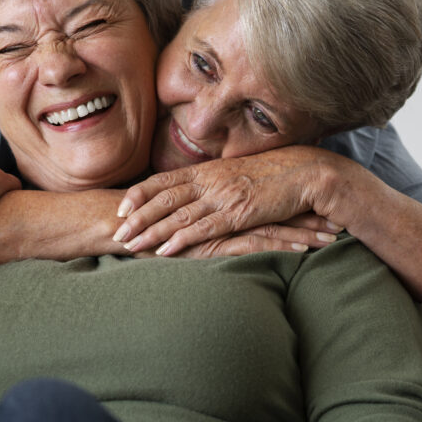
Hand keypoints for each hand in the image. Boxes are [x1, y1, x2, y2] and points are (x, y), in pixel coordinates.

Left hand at [113, 146, 342, 256]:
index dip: (140, 194)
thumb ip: (213, 183)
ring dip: (151, 231)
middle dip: (137, 216)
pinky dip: (181, 239)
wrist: (306, 172)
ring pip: (177, 214)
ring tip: (130, 245)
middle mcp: (209, 180)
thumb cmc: (274, 174)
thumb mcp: (236, 174)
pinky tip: (165, 250)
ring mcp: (222, 196)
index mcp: (207, 170)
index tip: (121, 207)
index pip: (164, 180)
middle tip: (115, 232)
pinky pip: (203, 228)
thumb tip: (194, 193)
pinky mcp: (238, 213)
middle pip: (163, 198)